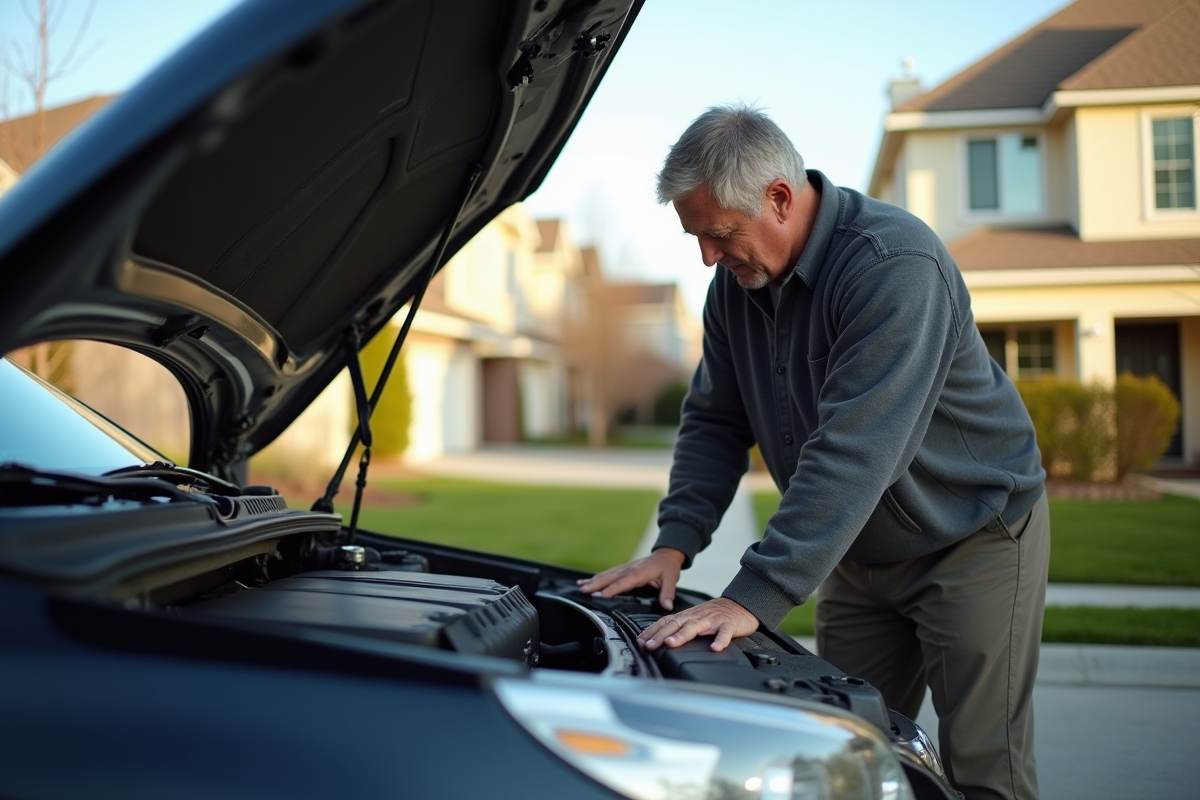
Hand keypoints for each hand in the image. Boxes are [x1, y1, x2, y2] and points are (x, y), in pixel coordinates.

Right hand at [577, 548, 685, 610]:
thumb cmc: (668, 567)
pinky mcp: (624, 569)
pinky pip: (609, 573)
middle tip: (583, 590)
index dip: (613, 589)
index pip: (624, 582)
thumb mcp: (671, 579)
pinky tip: (589, 581)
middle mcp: (629, 569)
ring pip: (607, 575)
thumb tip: (667, 606)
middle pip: (610, 578)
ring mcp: (625, 568)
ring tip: (581, 586)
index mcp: (640, 573)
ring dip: (593, 581)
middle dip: (596, 584)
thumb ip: (668, 593)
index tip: (602, 595)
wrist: (667, 554)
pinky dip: (598, 577)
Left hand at [637, 597, 758, 652]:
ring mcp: (712, 620)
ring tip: (671, 644)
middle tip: (649, 646)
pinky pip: (724, 633)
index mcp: (687, 616)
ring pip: (695, 627)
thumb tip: (660, 640)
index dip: (652, 631)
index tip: (640, 641)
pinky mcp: (729, 624)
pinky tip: (715, 648)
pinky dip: (720, 640)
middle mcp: (697, 616)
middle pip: (675, 624)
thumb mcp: (695, 619)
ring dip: (682, 636)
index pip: (665, 622)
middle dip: (660, 635)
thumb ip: (680, 628)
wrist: (740, 605)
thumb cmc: (716, 615)